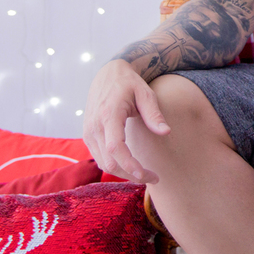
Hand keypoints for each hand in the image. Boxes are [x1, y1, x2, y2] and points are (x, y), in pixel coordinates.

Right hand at [83, 60, 170, 183]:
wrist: (107, 75)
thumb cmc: (130, 83)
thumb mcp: (146, 93)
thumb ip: (154, 113)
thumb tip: (166, 132)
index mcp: (109, 114)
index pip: (116, 148)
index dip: (130, 166)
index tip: (148, 175)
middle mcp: (94, 126)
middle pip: (110, 161)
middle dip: (131, 175)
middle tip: (154, 178)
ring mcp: (88, 132)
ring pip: (104, 163)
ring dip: (124, 174)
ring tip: (146, 175)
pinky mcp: (88, 136)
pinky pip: (100, 158)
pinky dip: (115, 166)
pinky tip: (132, 167)